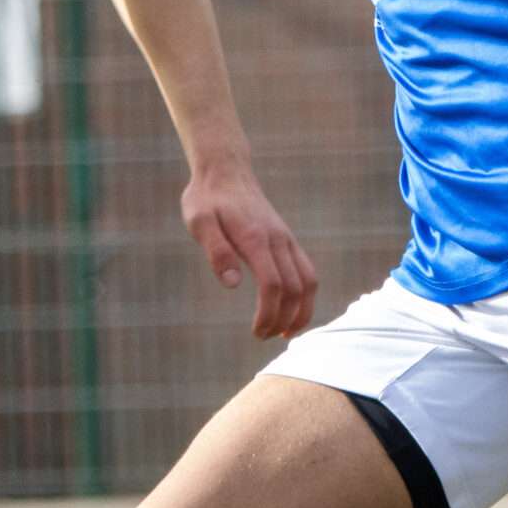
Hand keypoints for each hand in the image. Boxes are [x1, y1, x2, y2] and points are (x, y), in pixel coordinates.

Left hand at [181, 158, 318, 339]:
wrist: (226, 171)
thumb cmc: (207, 198)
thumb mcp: (199, 222)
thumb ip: (216, 251)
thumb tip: (234, 284)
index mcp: (256, 238)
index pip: (273, 285)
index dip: (268, 313)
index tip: (256, 332)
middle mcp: (278, 240)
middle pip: (295, 288)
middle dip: (284, 319)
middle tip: (264, 336)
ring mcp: (286, 239)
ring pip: (308, 280)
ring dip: (302, 310)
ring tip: (286, 332)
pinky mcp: (288, 239)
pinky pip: (307, 270)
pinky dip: (306, 295)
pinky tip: (292, 309)